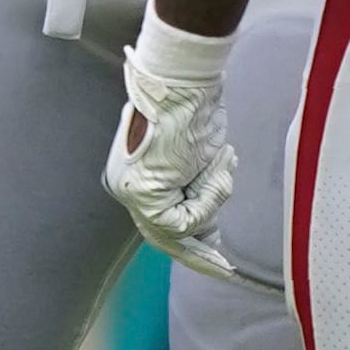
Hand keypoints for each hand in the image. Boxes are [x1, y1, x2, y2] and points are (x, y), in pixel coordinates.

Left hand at [103, 8, 249, 285]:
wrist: (185, 80)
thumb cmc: (194, 107)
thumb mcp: (199, 158)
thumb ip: (197, 190)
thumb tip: (208, 229)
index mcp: (134, 177)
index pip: (161, 222)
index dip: (192, 239)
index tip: (216, 252)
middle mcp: (126, 187)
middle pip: (164, 235)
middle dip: (199, 251)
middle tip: (224, 269)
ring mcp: (131, 192)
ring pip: (180, 228)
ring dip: (213, 197)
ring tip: (223, 160)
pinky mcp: (142, 193)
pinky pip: (184, 220)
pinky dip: (210, 195)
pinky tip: (218, 161)